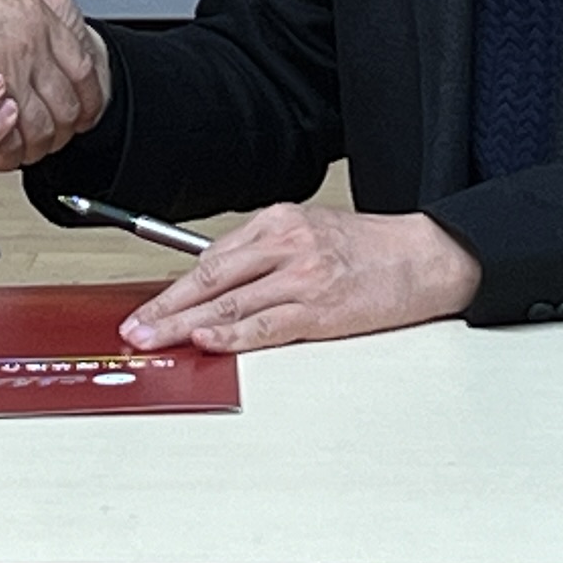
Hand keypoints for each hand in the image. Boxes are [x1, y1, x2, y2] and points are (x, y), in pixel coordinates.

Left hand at [118, 204, 478, 355]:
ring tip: (157, 340)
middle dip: (167, 306)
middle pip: (211, 277)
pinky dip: (233, 333)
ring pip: (231, 302)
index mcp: (280, 221)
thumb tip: (218, 286)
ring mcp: (304, 276)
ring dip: (186, 325)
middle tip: (136, 327)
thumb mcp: (312, 231)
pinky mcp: (321, 308)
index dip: (174, 286)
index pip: (212, 256)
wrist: (425, 256)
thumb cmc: (372, 249)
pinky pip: (267, 324)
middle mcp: (287, 244)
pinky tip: (209, 339)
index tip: (147, 305)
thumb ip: (266, 254)